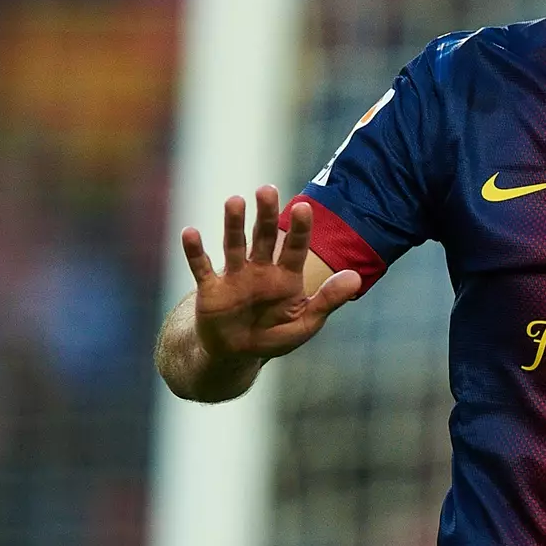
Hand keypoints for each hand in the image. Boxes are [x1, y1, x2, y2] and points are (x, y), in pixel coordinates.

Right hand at [181, 185, 359, 363]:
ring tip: (234, 201)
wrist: (235, 355)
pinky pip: (201, 267)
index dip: (300, 228)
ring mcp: (235, 277)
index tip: (304, 207)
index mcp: (287, 276)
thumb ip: (328, 301)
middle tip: (267, 190)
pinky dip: (195, 252)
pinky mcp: (210, 289)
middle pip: (264, 236)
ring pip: (234, 244)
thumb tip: (356, 278)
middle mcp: (261, 269)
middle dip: (266, 214)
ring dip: (233, 224)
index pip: (296, 247)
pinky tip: (190, 232)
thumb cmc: (273, 336)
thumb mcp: (305, 323)